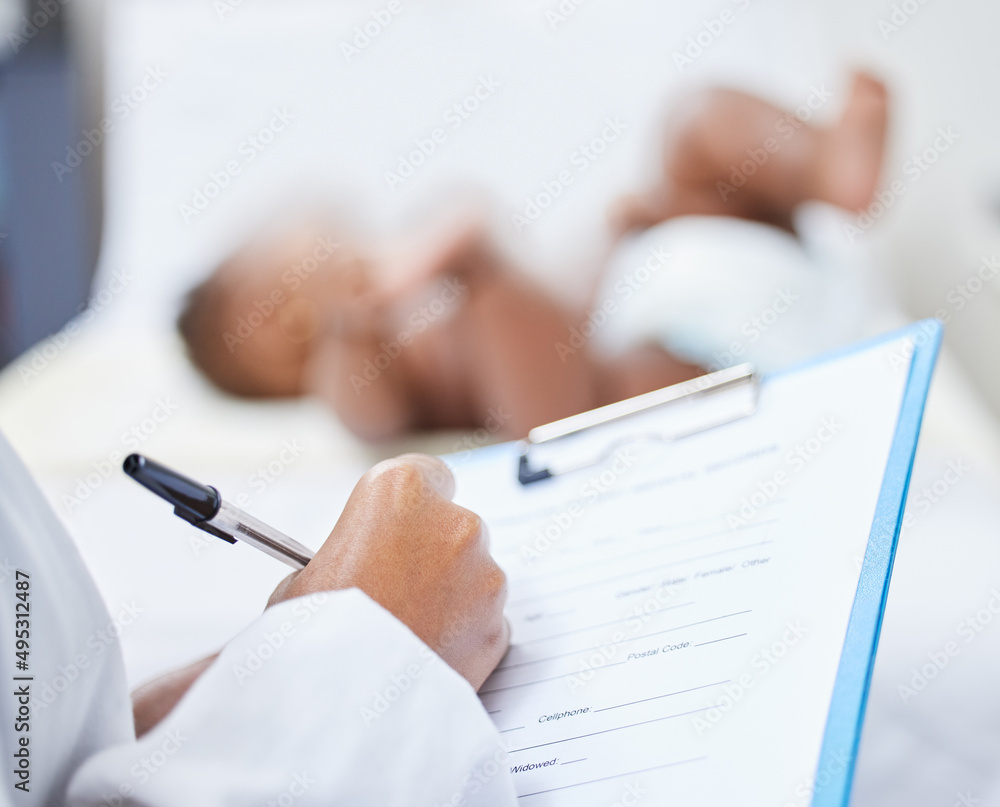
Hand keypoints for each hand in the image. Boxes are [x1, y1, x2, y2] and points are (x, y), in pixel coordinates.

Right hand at [268, 454, 509, 688]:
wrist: (340, 698)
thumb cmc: (314, 630)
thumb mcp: (307, 573)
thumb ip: (348, 550)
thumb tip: (357, 563)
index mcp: (400, 490)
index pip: (429, 475)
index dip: (415, 505)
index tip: (403, 526)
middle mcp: (453, 522)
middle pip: (455, 525)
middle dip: (435, 553)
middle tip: (399, 588)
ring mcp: (484, 574)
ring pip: (475, 575)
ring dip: (452, 595)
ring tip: (409, 630)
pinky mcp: (499, 624)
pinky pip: (487, 621)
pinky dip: (467, 635)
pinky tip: (428, 653)